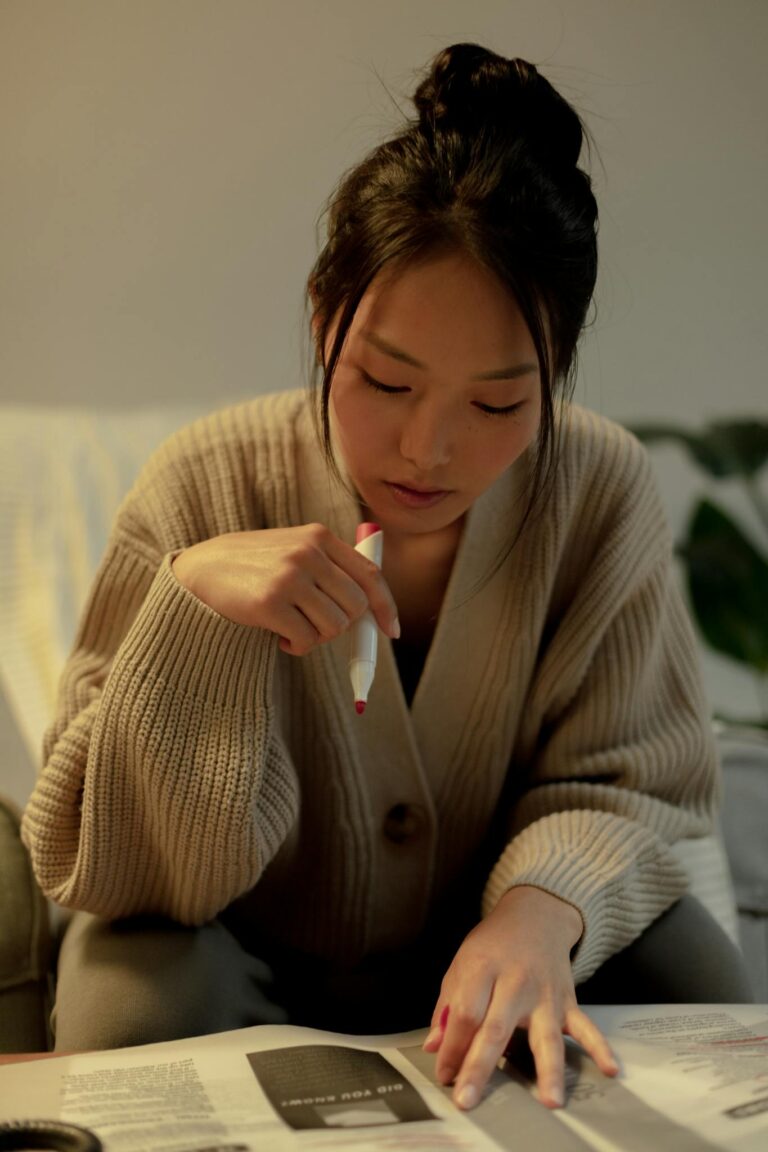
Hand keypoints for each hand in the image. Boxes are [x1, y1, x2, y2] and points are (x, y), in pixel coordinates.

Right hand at [172, 524, 398, 654]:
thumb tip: (373, 610)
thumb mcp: (292, 551)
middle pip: (356, 606)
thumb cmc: (252, 567)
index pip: (369, 574)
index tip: (390, 630)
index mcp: (318, 536)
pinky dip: (297, 647)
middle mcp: (308, 552)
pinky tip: (278, 636)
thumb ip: (330, 568)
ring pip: (335, 627)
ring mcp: (290, 576)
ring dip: (317, 637)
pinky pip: (307, 641)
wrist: (199, 571)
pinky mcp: (271, 602)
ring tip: (293, 628)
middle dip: (342, 626)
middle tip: (316, 627)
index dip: (385, 606)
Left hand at [423, 885, 617, 1109]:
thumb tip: (435, 1047)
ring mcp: (545, 994)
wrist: (535, 916)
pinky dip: (599, 1047)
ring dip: (547, 1069)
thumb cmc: (492, 946)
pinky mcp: (568, 1001)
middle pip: (495, 1028)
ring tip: (549, 1100)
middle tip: (468, 1099)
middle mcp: (514, 981)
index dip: (453, 1046)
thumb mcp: (462, 964)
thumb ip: (448, 1006)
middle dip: (479, 1066)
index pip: (466, 1013)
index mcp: (482, 969)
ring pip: (545, 1035)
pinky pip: (585, 1027)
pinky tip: (609, 1069)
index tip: (445, 1075)